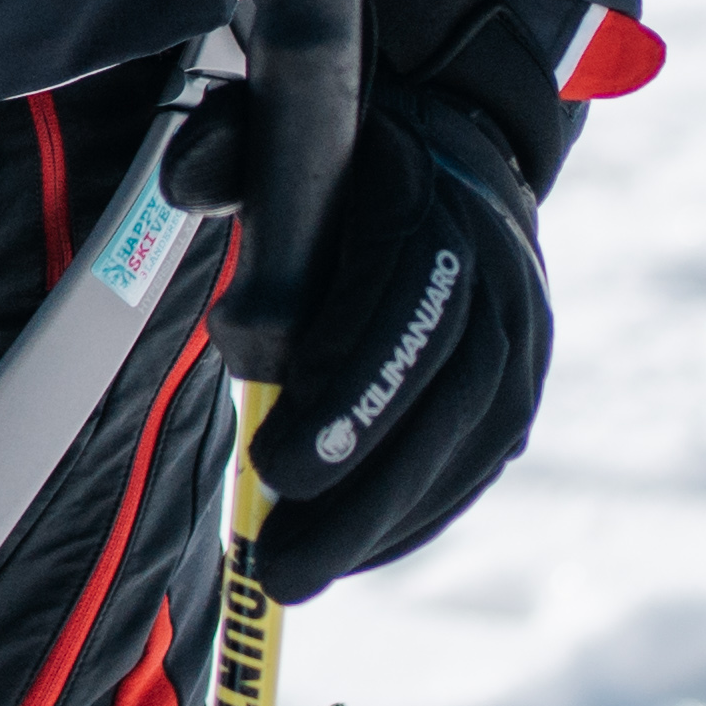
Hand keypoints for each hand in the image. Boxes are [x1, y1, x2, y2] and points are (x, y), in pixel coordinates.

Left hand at [260, 0, 577, 594]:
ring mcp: (523, 343)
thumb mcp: (286, 132)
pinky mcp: (523, 393)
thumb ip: (229, 151)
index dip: (346, 396)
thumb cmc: (345, 162)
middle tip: (274, 560)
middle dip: (355, 489)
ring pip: (463, 450)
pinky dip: (415, 519)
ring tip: (296, 573)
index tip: (271, 462)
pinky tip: (354, 556)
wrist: (460, 158)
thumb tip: (182, 184)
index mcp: (435, 212)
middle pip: (440, 402)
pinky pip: (476, 468)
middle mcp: (498, 282)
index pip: (403, 312)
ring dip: (381, 524)